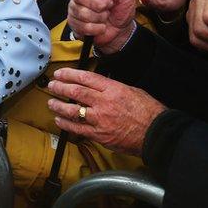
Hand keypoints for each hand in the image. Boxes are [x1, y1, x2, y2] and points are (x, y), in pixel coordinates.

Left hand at [46, 68, 165, 155]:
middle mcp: (104, 103)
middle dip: (60, 87)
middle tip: (52, 85)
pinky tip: (59, 120)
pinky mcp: (99, 135)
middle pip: (75, 92)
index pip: (85, 78)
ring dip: (59, 105)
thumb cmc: (148, 112)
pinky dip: (66, 124)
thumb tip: (98, 86)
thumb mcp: (131, 91)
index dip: (69, 74)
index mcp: (113, 89)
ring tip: (51, 102)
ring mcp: (100, 120)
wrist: (156, 133)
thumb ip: (112, 88)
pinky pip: (77, 129)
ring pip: (72, 110)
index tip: (60, 73)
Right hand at [67, 0, 136, 54]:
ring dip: (99, 17)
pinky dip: (96, 28)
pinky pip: (82, 25)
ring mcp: (75, 8)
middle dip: (98, 3)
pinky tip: (101, 26)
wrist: (119, 30)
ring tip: (105, 17)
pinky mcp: (74, 22)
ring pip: (81, 11)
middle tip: (109, 6)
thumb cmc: (121, 9)